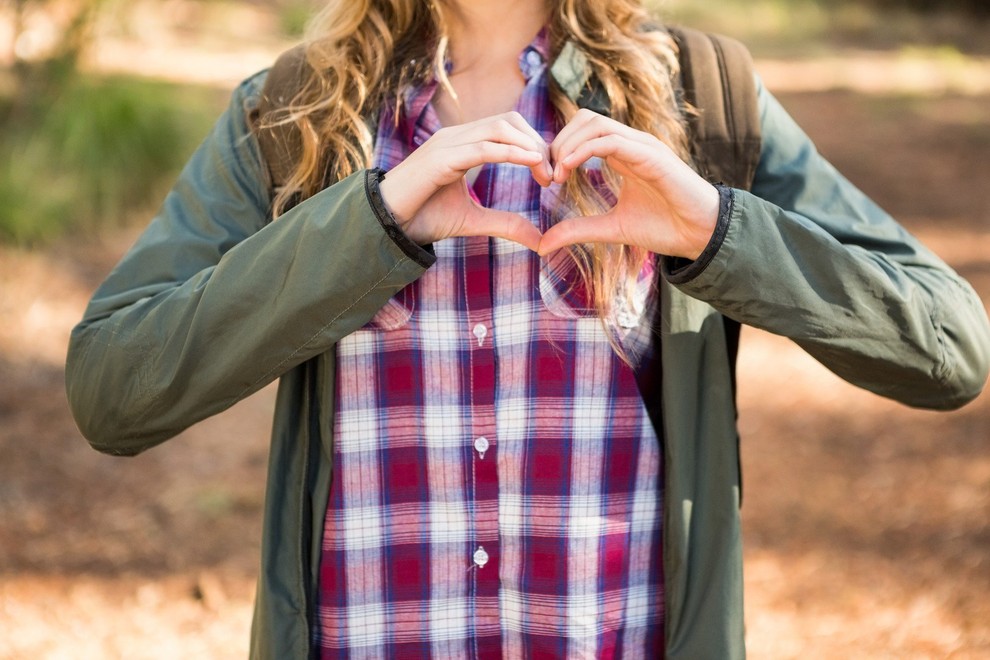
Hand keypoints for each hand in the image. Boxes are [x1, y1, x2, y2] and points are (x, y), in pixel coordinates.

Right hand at [378, 112, 551, 251]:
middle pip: (508, 120)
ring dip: (528, 146)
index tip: (551, 174)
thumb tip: (538, 239)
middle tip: (554, 173)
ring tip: (546, 170)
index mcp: (462, 144)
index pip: (507, 128)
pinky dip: (510, 153)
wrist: (386, 226)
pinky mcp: (440, 159)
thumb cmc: (422, 218)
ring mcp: (446, 144)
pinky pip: (482, 148)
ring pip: (498, 128)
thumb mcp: (472, 221)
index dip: (534, 144)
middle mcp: (455, 137)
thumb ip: (504, 224)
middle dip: (537, 142)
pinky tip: (532, 162)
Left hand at [538, 109, 719, 259]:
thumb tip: (542, 244)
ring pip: (596, 123)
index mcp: (623, 154)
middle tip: (547, 174)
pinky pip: (613, 140)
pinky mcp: (652, 155)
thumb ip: (578, 230)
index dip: (559, 149)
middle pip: (585, 119)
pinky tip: (569, 169)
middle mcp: (632, 144)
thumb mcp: (611, 228)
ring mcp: (643, 146)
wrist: (701, 235)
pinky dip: (585, 150)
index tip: (546, 178)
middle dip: (559, 141)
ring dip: (569, 144)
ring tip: (556, 173)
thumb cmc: (665, 227)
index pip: (583, 132)